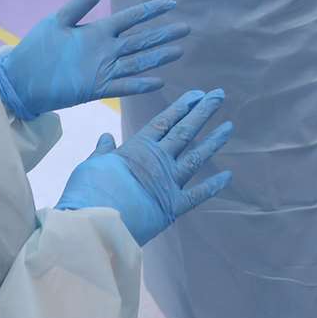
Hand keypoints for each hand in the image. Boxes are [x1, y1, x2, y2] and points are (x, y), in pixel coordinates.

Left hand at [0, 0, 190, 120]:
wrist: (20, 79)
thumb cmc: (36, 48)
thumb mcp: (58, 20)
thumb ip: (83, 3)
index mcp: (97, 31)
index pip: (130, 18)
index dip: (150, 11)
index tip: (171, 3)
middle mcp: (105, 49)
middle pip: (140, 40)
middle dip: (163, 34)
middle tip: (186, 28)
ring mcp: (102, 69)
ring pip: (137, 62)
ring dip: (158, 57)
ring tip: (179, 51)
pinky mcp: (95, 88)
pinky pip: (122, 86)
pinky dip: (139, 84)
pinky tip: (158, 82)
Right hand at [57, 89, 234, 246]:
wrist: (93, 224)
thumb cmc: (87, 192)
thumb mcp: (93, 164)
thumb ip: (104, 151)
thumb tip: (106, 136)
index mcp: (138, 148)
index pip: (164, 121)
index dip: (182, 106)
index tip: (197, 93)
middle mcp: (158, 161)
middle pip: (184, 131)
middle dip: (203, 112)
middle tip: (219, 95)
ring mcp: (168, 182)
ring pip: (196, 157)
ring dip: (213, 141)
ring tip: (229, 126)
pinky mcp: (172, 207)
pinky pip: (198, 195)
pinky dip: (213, 186)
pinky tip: (228, 176)